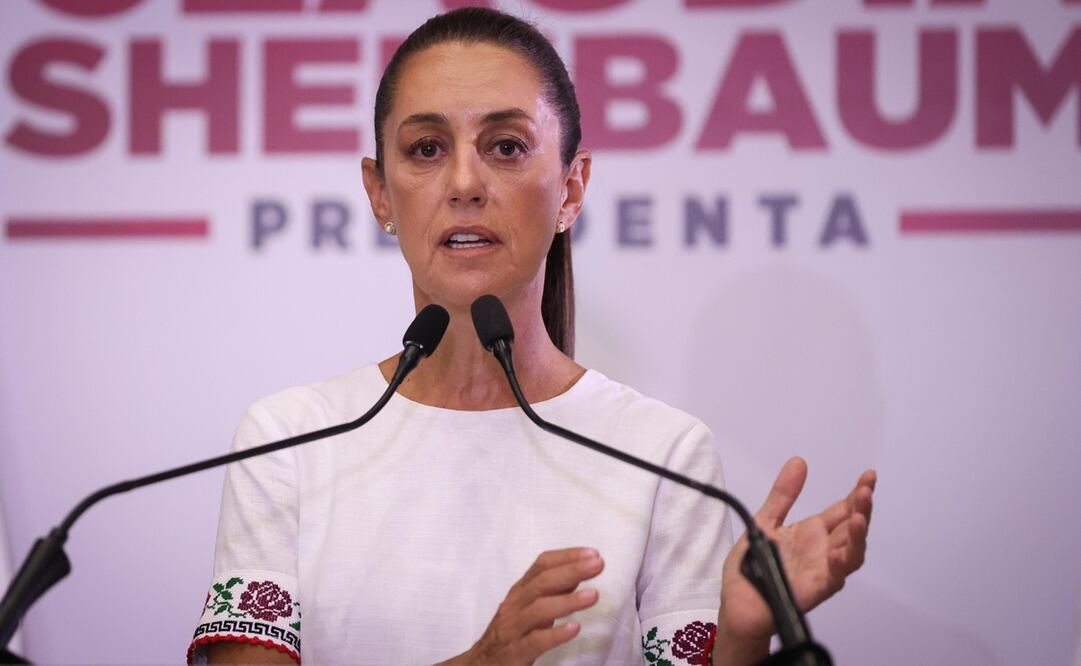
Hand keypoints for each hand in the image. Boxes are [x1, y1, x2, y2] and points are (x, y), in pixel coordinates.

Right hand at [440, 547, 604, 665]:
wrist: (478, 665)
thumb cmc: (511, 632)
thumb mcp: (529, 606)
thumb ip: (553, 590)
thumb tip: (579, 571)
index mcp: (520, 591)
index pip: (542, 565)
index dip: (567, 556)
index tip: (593, 553)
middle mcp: (515, 605)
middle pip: (542, 583)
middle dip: (571, 571)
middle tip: (597, 564)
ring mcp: (512, 628)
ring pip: (538, 610)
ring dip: (568, 601)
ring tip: (593, 595)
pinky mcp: (513, 653)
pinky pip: (534, 641)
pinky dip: (555, 634)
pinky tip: (574, 628)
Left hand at [718, 458, 875, 645]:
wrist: (737, 602)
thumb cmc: (751, 567)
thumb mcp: (765, 521)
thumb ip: (783, 494)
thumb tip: (799, 461)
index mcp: (813, 533)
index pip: (843, 510)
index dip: (857, 493)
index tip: (869, 476)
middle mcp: (823, 550)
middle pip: (852, 528)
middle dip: (863, 509)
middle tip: (867, 490)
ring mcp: (821, 570)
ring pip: (852, 553)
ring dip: (859, 536)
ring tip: (861, 516)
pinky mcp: (813, 590)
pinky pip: (833, 579)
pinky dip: (838, 567)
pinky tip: (838, 554)